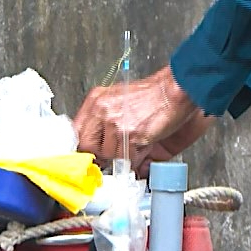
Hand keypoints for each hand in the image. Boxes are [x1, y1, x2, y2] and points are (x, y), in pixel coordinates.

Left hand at [75, 66, 212, 175]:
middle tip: (115, 152)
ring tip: (136, 141)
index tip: (88, 156)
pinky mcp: (129, 134)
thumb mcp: (119, 102)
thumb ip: (104, 123)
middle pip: (87, 146)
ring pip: (108, 156)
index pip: (76, 131)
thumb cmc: (152, 97)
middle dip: (101, 154)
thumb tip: (97, 150)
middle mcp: (102, 109)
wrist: (174, 91)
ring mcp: (114, 122)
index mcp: (97, 100)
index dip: (83, 147)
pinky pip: (127, 159)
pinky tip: (144, 143)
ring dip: (123, 156)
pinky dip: (137, 158)